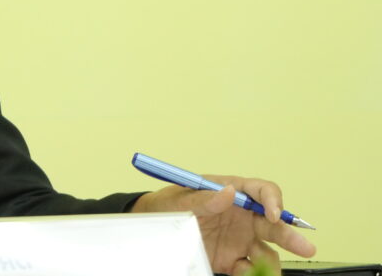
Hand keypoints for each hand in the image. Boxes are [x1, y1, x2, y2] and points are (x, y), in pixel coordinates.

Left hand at [132, 176, 315, 275]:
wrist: (153, 225)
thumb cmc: (168, 203)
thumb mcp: (179, 198)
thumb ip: (203, 198)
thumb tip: (228, 192)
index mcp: (231, 191)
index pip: (262, 191)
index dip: (273, 200)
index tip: (273, 213)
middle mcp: (242, 216)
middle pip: (273, 223)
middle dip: (290, 235)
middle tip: (306, 247)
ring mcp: (239, 239)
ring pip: (267, 252)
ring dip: (272, 263)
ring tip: (269, 273)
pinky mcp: (231, 259)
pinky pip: (249, 269)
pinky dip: (252, 275)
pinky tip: (249, 275)